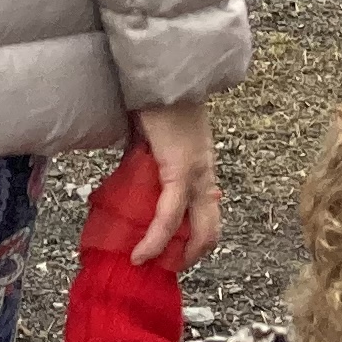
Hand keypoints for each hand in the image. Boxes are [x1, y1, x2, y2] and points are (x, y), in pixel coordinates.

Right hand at [126, 100, 220, 269]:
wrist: (159, 72)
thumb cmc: (154, 99)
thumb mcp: (154, 139)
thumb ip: (147, 161)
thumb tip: (129, 177)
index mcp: (200, 166)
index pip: (207, 213)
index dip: (193, 239)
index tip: (171, 254)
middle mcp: (204, 173)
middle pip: (211, 229)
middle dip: (191, 256)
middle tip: (164, 269)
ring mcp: (196, 173)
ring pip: (199, 230)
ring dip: (176, 255)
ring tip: (149, 265)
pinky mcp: (179, 169)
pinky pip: (169, 215)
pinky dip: (156, 239)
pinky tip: (140, 253)